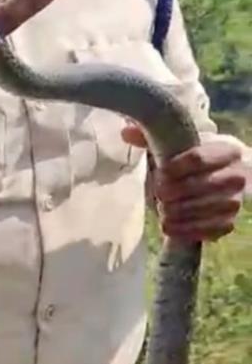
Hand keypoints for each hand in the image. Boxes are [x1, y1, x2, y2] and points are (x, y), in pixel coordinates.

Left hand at [122, 125, 245, 241]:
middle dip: (179, 191)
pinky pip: (213, 229)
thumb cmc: (185, 162)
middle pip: (208, 184)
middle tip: (160, 195)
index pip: (201, 158)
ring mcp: (235, 200)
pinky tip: (169, 226)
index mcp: (225, 150)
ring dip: (183, 212)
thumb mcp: (170, 146)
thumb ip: (150, 138)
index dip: (177, 167)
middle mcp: (237, 175)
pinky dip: (189, 230)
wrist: (207, 181)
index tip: (159, 174)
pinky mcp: (228, 222)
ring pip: (212, 208)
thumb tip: (127, 133)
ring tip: (163, 211)